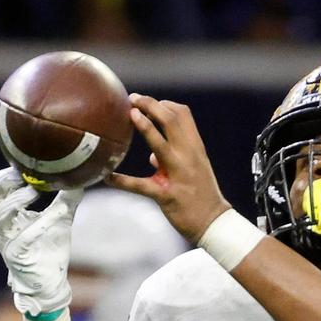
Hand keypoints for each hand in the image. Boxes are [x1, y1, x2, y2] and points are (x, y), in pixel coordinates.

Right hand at [0, 168, 83, 315]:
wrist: (50, 284)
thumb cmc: (50, 250)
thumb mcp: (60, 220)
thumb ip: (66, 199)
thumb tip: (81, 178)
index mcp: (5, 216)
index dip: (2, 174)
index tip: (22, 164)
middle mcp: (0, 227)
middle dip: (3, 180)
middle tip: (24, 173)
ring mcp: (6, 242)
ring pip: (1, 214)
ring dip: (17, 199)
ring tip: (36, 191)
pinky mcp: (17, 256)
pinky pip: (24, 237)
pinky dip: (42, 223)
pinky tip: (60, 213)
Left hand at [106, 94, 231, 241]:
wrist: (213, 222)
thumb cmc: (202, 195)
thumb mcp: (194, 170)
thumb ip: (175, 158)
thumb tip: (152, 156)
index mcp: (195, 148)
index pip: (182, 114)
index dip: (163, 103)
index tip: (147, 102)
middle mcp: (188, 156)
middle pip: (170, 119)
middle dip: (150, 105)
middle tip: (132, 98)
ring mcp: (178, 174)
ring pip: (160, 144)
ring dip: (144, 126)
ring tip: (130, 114)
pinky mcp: (166, 194)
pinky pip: (141, 185)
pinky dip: (122, 181)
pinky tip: (107, 177)